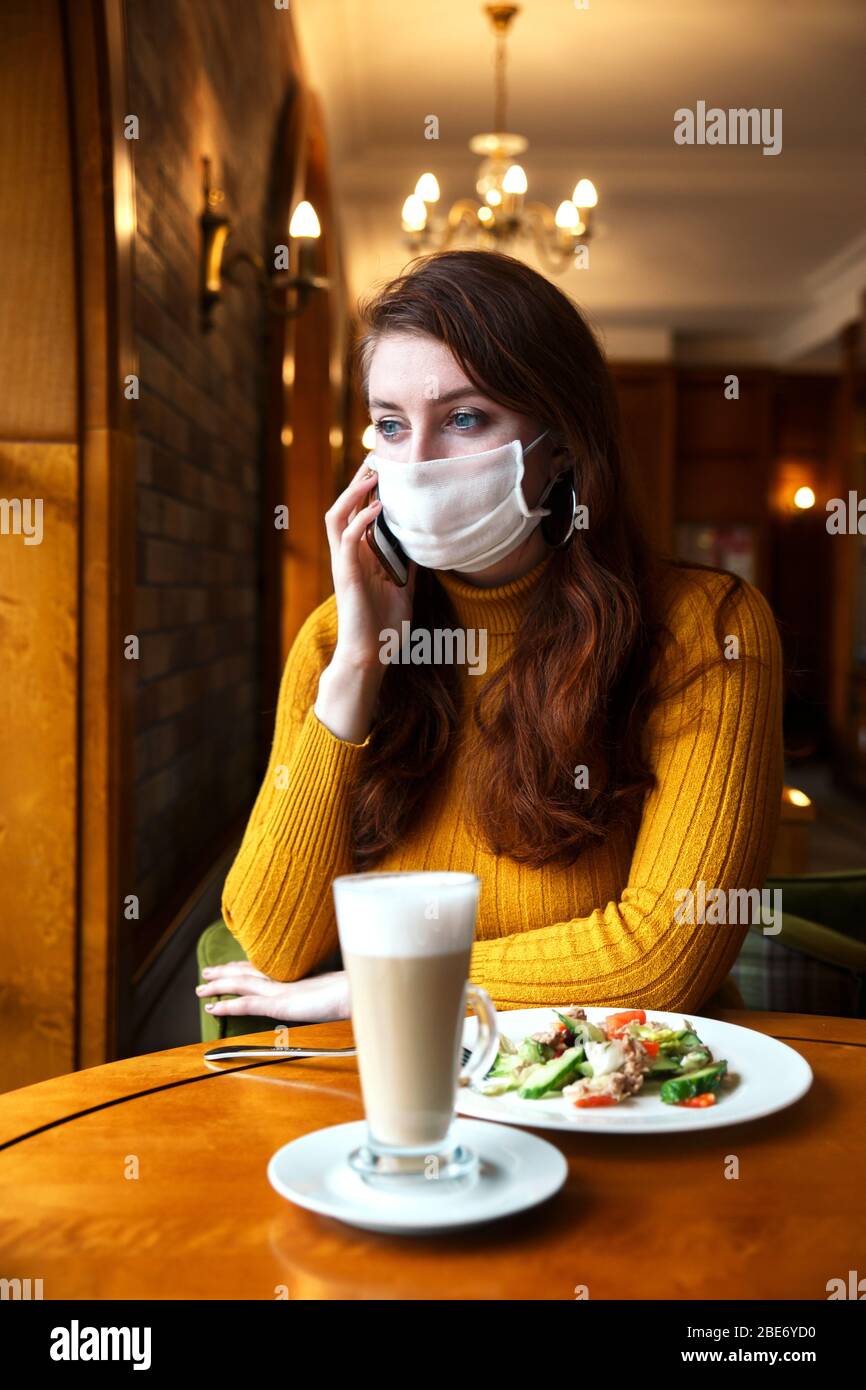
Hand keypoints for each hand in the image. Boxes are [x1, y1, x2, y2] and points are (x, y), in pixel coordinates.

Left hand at [196, 963, 350, 1022]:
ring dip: (220, 985)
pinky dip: (229, 1006)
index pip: (265, 969)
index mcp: (300, 977)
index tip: (231, 967)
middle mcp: (287, 980)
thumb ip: (331, 994)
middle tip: (207, 973)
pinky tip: (214, 1008)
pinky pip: (248, 1005)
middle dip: (226, 972)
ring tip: (201, 988)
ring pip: (242, 984)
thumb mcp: (342, 993)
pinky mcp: (281, 1004)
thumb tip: (336, 997)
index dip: (246, 967)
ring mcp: (283, 991)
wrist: (366, 992)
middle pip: (249, 972)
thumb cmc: (360, 992)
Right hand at [324, 459, 416, 670]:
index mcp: (360, 556)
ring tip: (371, 474)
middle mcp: (348, 555)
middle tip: (377, 458)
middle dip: (358, 481)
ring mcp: (344, 563)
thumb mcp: (404, 588)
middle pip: (344, 506)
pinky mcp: (346, 575)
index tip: (386, 467)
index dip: (368, 488)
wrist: (371, 655)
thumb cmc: (385, 627)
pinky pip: (347, 539)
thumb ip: (407, 565)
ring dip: (352, 492)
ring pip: (336, 515)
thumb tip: (424, 545)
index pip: (358, 512)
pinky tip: (377, 507)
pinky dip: (360, 519)